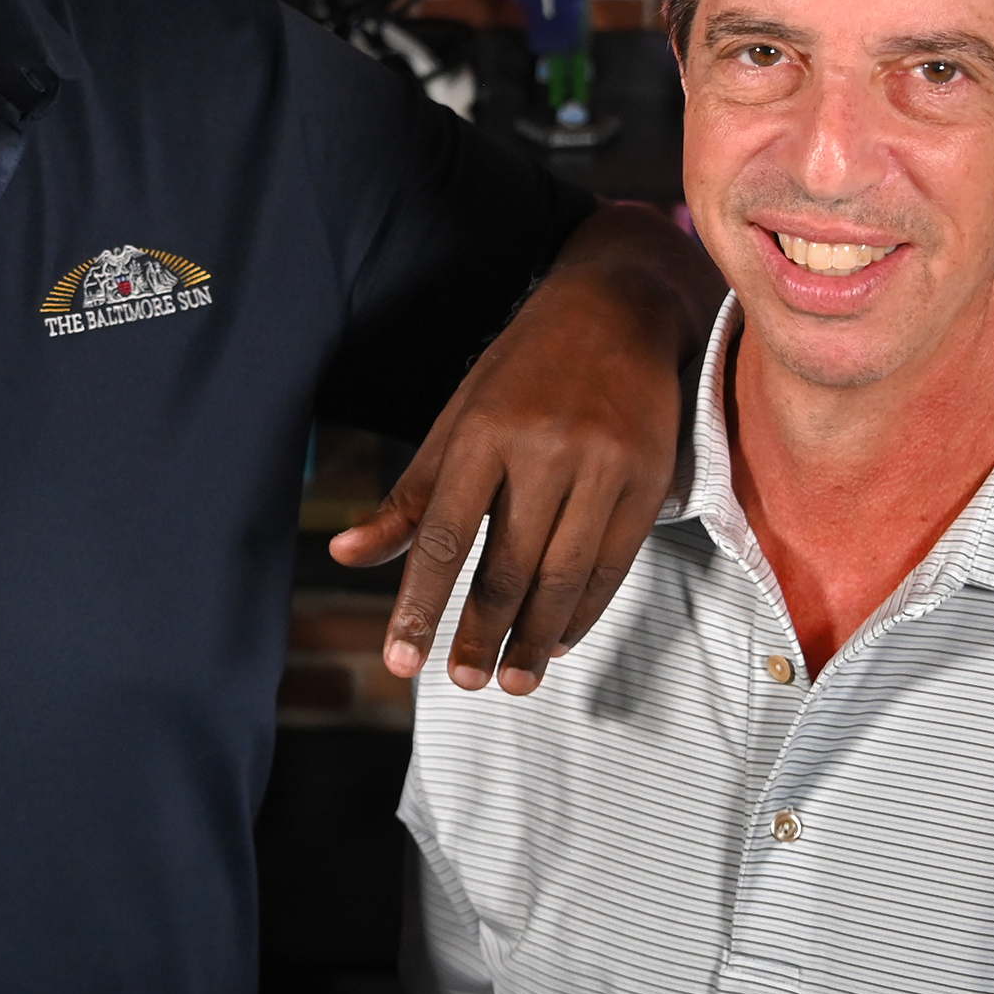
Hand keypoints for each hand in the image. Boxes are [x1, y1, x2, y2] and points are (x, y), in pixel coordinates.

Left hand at [330, 202, 718, 692]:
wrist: (618, 310)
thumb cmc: (523, 371)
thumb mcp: (456, 418)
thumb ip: (408, 497)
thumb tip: (344, 553)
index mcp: (482, 431)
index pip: (445, 536)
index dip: (421, 605)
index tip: (401, 661)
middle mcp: (544, 448)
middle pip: (509, 567)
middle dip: (481, 634)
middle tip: (463, 682)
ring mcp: (602, 465)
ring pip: (564, 576)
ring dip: (536, 639)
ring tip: (513, 679)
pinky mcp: (648, 479)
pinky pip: (614, 565)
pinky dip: (586, 610)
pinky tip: (562, 638)